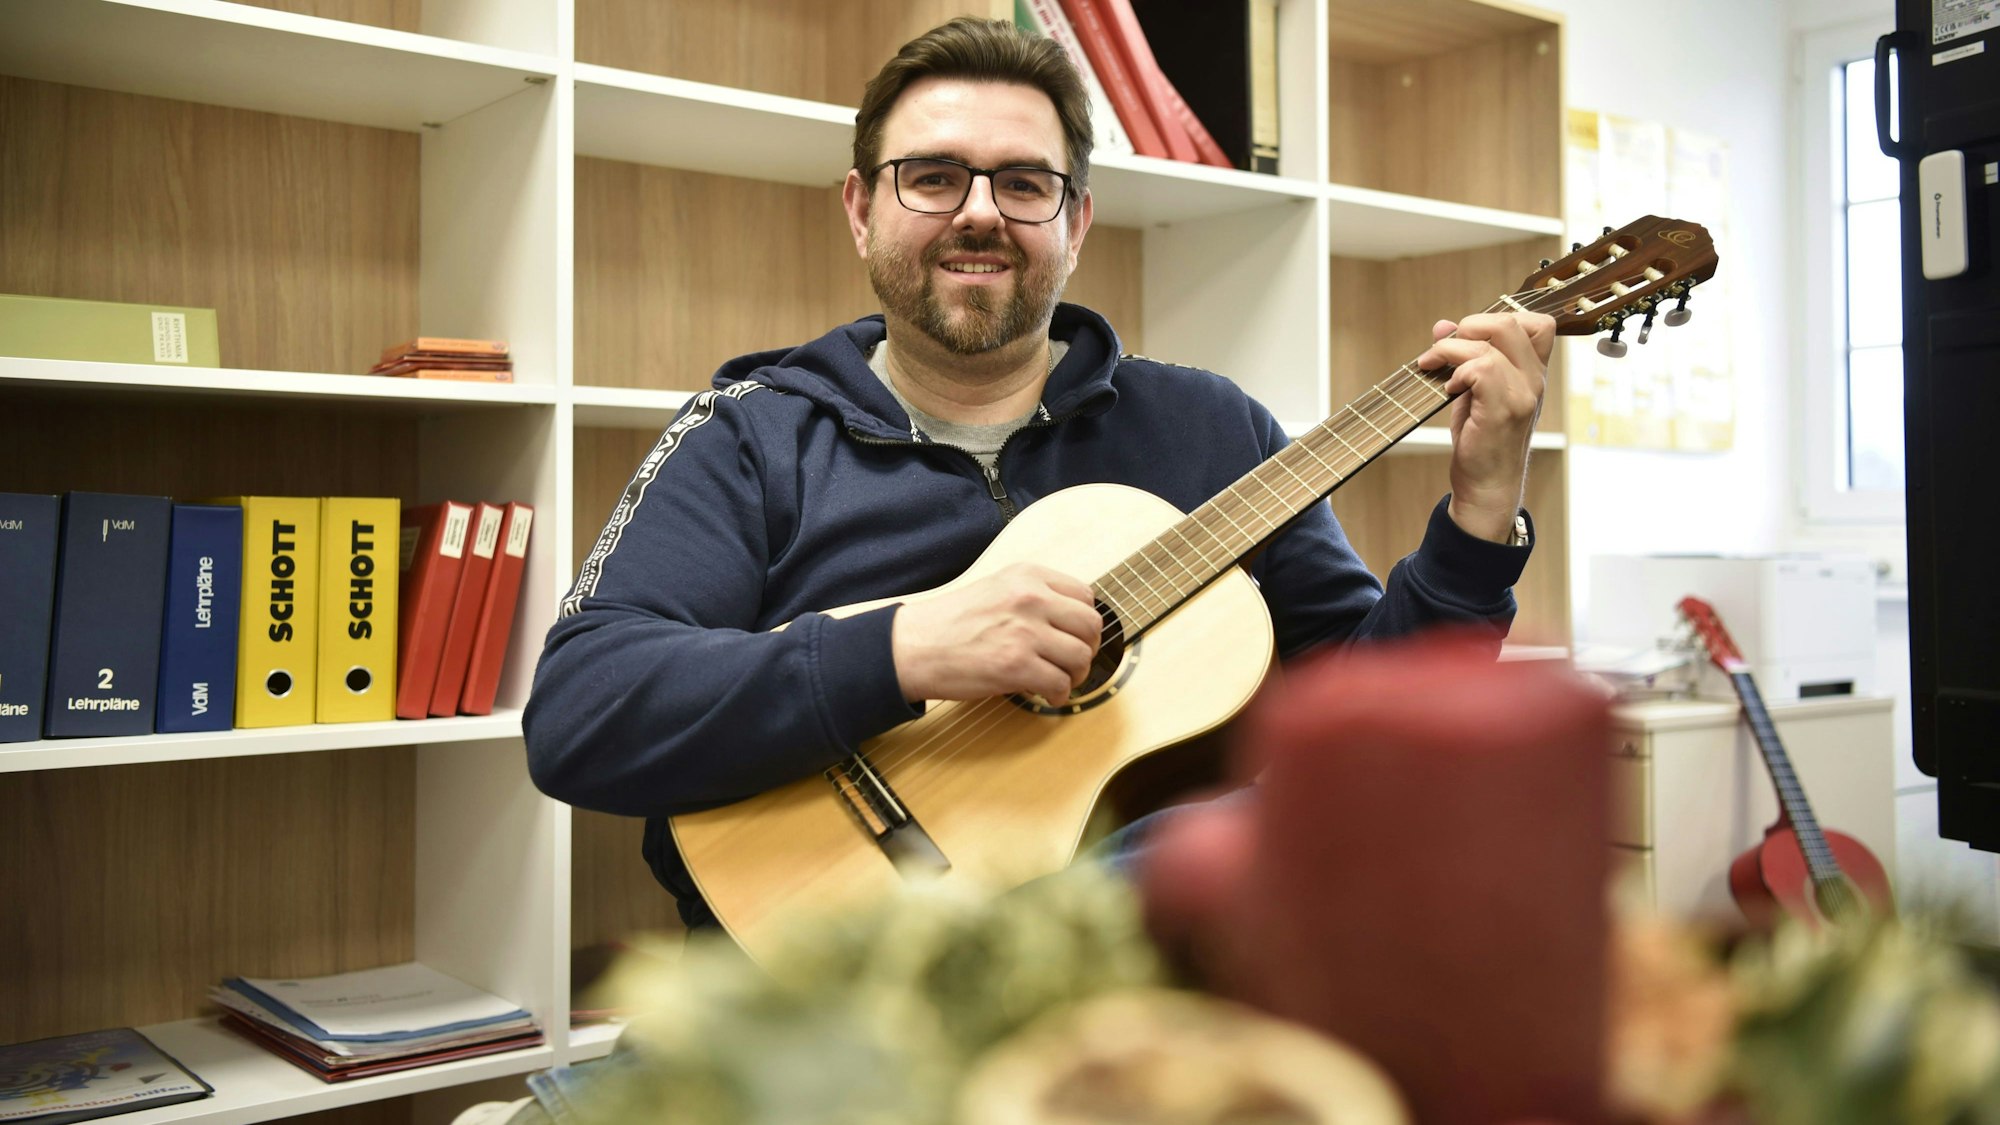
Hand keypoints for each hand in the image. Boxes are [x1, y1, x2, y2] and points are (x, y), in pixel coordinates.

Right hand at [891, 563, 1101, 705]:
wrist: (914, 646)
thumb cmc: (950, 622)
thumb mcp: (997, 589)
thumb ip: (1033, 596)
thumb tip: (1071, 621)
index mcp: (1028, 576)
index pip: (1084, 596)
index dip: (1084, 622)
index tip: (1075, 637)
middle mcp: (1031, 598)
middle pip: (1091, 625)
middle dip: (1088, 648)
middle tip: (1073, 662)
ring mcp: (1025, 631)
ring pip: (1081, 656)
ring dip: (1076, 675)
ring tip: (1060, 680)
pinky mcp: (1017, 665)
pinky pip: (1060, 683)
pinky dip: (1058, 695)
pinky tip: (1045, 694)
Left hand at [1415, 311, 1553, 541]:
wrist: (1488, 487)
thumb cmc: (1481, 441)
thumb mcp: (1473, 391)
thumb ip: (1464, 357)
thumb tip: (1442, 326)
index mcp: (1533, 372)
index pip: (1537, 323)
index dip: (1498, 318)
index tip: (1468, 337)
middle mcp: (1535, 380)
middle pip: (1510, 323)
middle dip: (1469, 326)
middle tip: (1445, 349)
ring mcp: (1524, 394)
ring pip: (1491, 343)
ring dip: (1452, 350)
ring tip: (1435, 367)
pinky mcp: (1505, 409)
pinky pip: (1483, 368)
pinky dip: (1458, 371)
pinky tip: (1449, 389)